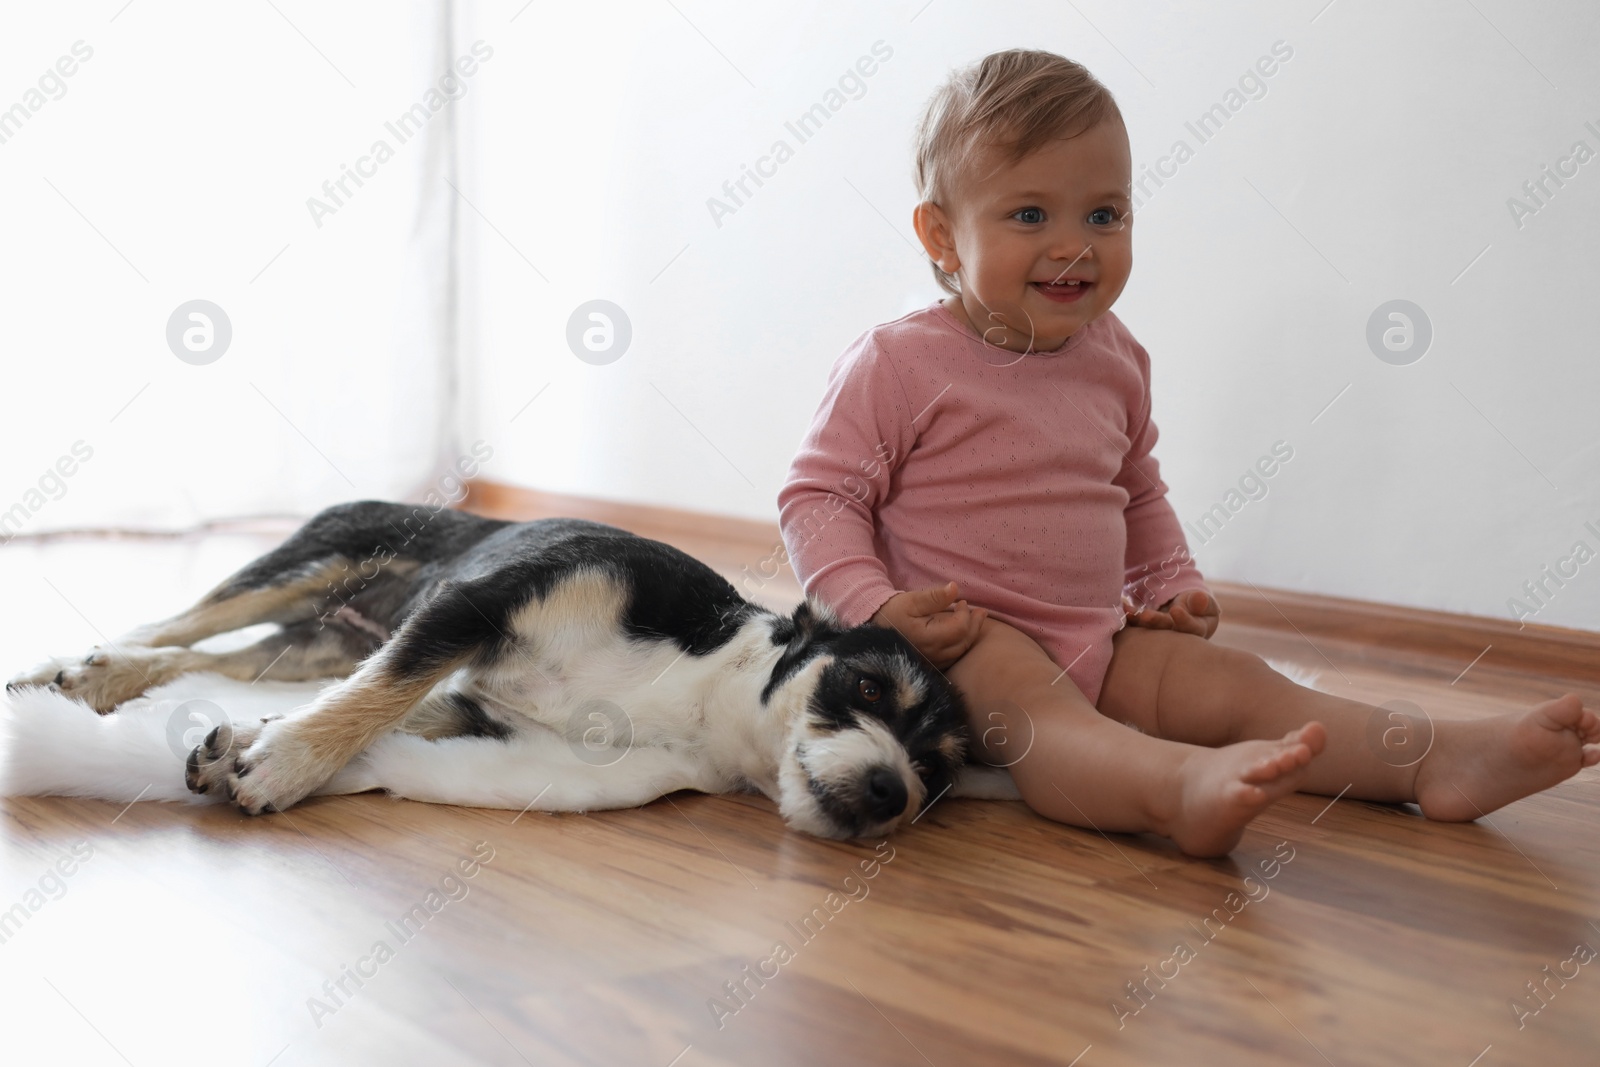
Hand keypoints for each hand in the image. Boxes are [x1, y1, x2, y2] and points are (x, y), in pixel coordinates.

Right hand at [871, 581, 987, 668]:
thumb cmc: (893, 611)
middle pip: (963, 643)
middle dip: (974, 626)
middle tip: (980, 612)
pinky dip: (961, 646)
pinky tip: (964, 636)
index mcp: (927, 638)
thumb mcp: (912, 600)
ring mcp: (931, 662)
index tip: (962, 602)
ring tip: (976, 621)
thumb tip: (955, 588)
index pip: (958, 629)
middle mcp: (931, 654)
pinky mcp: (929, 664)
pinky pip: (952, 658)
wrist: (876, 625)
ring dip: (970, 636)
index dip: (966, 614)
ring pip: (960, 652)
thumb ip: (934, 596)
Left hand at [1124, 589, 1220, 639]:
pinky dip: (1130, 616)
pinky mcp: (1147, 630)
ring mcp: (1160, 636)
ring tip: (1129, 612)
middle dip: (1156, 623)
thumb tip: (1200, 598)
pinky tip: (1123, 608)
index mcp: (1196, 631)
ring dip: (1139, 621)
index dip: (1184, 621)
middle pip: (1167, 632)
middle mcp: (1177, 638)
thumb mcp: (1204, 601)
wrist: (1184, 609)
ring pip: (1150, 630)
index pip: (1192, 628)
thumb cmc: (1198, 606)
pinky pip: (1137, 624)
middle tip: (1146, 615)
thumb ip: (1202, 601)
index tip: (1176, 610)